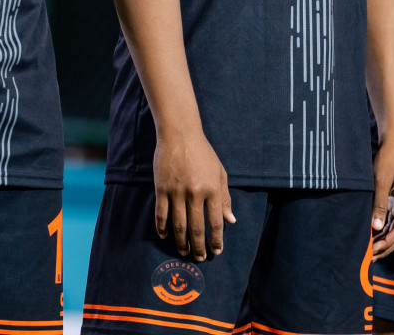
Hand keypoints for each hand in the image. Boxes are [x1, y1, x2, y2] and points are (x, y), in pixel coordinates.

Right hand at [153, 131, 234, 261]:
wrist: (180, 135)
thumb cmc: (203, 154)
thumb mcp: (220, 173)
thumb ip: (225, 198)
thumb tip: (231, 221)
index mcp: (212, 189)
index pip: (215, 222)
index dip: (216, 240)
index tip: (216, 251)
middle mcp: (195, 193)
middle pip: (196, 228)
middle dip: (199, 246)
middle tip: (200, 258)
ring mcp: (177, 192)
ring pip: (179, 225)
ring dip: (182, 242)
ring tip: (185, 252)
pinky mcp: (162, 189)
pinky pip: (162, 214)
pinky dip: (163, 228)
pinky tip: (166, 236)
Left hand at [373, 139, 393, 257]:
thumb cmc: (388, 159)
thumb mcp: (381, 181)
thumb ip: (379, 204)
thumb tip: (376, 228)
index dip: (386, 243)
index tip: (372, 252)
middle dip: (386, 247)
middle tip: (370, 257)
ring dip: (387, 241)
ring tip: (372, 251)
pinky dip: (388, 231)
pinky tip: (377, 237)